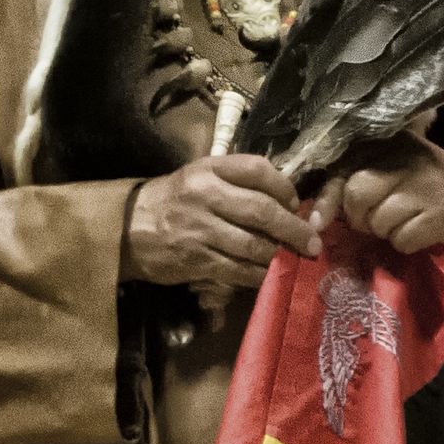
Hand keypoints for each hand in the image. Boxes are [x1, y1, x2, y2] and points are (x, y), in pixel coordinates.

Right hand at [122, 154, 320, 290]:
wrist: (130, 227)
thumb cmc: (176, 199)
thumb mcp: (202, 175)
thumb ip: (238, 181)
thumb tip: (288, 200)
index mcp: (209, 169)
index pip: (257, 169)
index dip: (284, 187)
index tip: (296, 203)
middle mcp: (204, 195)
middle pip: (261, 210)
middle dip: (293, 228)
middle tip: (312, 242)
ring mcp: (199, 229)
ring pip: (252, 244)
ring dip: (279, 255)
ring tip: (294, 259)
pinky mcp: (195, 259)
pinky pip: (237, 270)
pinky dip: (258, 275)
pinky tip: (269, 275)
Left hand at [309, 134, 443, 255]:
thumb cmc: (421, 186)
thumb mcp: (388, 170)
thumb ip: (351, 182)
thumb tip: (316, 217)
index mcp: (388, 143)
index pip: (343, 169)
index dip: (328, 199)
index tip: (318, 222)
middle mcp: (407, 158)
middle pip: (357, 195)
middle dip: (359, 217)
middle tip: (374, 221)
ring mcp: (426, 186)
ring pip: (379, 221)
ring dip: (385, 232)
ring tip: (402, 223)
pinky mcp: (441, 214)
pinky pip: (402, 239)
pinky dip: (405, 243)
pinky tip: (419, 232)